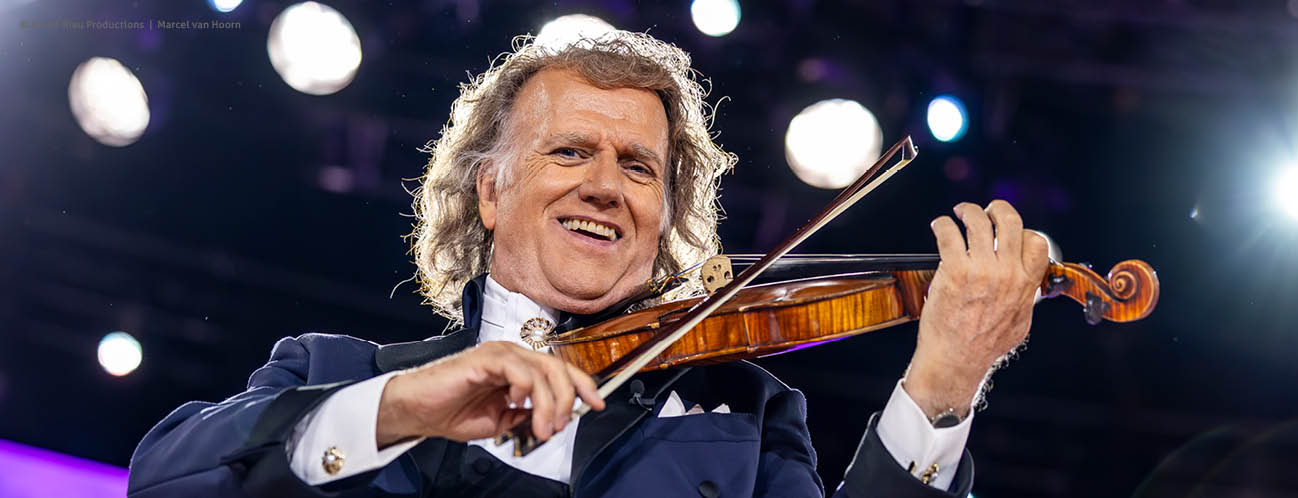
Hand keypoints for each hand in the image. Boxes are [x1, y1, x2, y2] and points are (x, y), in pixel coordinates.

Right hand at [375, 341, 604, 447]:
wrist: (418, 412)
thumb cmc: (453, 412)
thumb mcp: (503, 422)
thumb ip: (528, 417)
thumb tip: (556, 420)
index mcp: (519, 367)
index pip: (560, 370)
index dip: (583, 385)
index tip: (597, 403)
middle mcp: (512, 355)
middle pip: (557, 367)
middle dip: (569, 398)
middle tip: (561, 425)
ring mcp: (499, 354)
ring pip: (541, 370)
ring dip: (549, 403)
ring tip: (542, 427)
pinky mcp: (484, 358)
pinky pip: (518, 368)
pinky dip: (525, 388)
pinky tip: (516, 402)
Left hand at [905, 200, 1049, 418]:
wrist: (956, 360)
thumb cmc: (983, 346)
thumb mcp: (1019, 323)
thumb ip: (1025, 299)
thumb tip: (1029, 288)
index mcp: (1025, 284)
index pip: (1037, 242)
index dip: (1023, 232)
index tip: (1009, 233)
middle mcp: (1006, 273)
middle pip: (1010, 222)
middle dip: (998, 209)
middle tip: (986, 211)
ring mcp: (981, 270)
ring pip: (979, 222)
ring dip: (967, 211)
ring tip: (959, 214)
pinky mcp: (954, 271)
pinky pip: (949, 234)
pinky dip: (943, 225)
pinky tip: (940, 226)